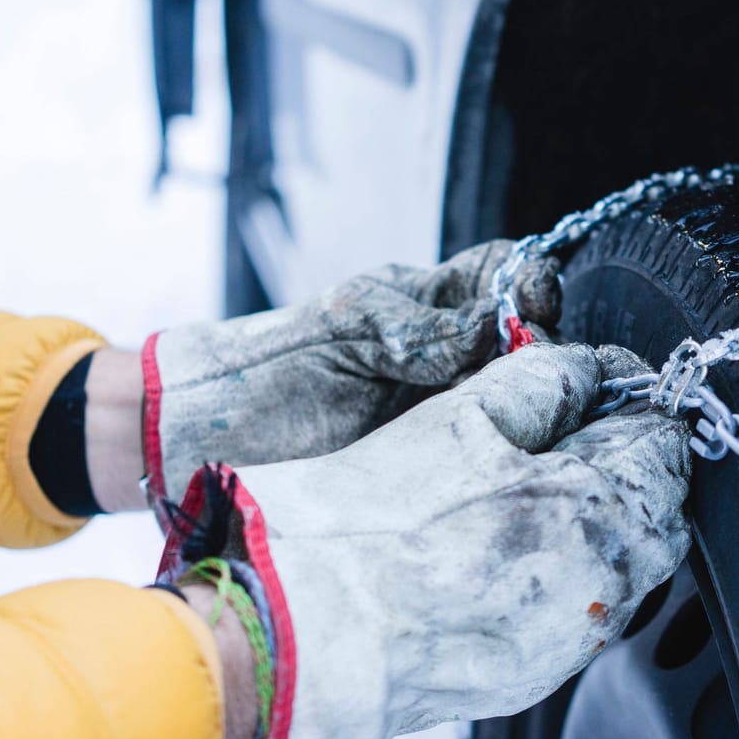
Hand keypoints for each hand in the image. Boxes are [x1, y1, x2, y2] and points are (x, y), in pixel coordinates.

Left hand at [137, 240, 561, 498]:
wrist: (192, 446)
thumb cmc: (257, 376)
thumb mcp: (343, 337)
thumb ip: (423, 331)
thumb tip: (505, 324)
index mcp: (416, 304)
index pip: (501, 273)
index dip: (531, 284)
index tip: (539, 311)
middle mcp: (437, 354)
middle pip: (524, 341)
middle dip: (546, 356)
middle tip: (538, 381)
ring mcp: (436, 410)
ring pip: (515, 399)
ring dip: (534, 408)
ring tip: (534, 426)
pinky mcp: (430, 465)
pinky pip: (485, 452)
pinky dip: (507, 453)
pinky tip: (509, 463)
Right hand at [159, 342, 691, 738]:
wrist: (308, 630)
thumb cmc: (370, 524)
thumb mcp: (461, 415)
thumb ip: (546, 380)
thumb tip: (593, 370)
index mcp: (593, 500)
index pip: (662, 437)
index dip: (636, 402)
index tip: (610, 388)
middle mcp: (603, 578)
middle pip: (663, 507)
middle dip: (634, 467)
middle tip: (580, 437)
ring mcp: (573, 635)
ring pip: (632, 567)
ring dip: (610, 525)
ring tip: (542, 498)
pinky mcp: (538, 674)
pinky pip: (588, 613)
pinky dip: (574, 577)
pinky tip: (517, 558)